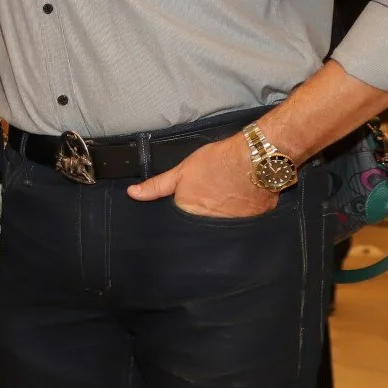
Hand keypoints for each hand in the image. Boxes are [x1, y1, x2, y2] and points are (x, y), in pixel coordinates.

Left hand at [126, 135, 277, 218]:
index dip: (183, 215)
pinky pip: (244, 225)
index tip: (189, 206)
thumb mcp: (180, 171)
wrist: (255, 159)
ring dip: (223, 217)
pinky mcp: (253, 223)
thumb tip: (133, 194)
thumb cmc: (217, 162)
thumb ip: (157, 186)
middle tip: (210, 198)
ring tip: (226, 199)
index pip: (181, 224)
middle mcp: (210, 225)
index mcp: (190, 214)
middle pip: (202, 227)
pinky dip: (242, 216)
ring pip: (223, 227)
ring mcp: (233, 227)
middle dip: (202, 218)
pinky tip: (243, 202)